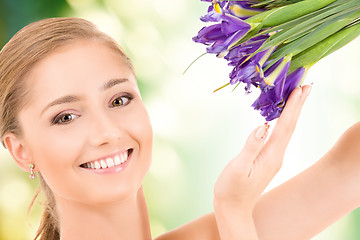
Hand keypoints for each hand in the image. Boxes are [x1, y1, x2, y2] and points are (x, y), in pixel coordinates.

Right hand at [214, 85, 311, 210]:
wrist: (233, 208)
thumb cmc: (231, 189)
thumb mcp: (239, 168)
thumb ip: (251, 146)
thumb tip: (263, 125)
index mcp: (271, 155)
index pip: (285, 126)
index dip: (292, 106)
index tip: (300, 89)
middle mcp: (276, 155)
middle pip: (290, 126)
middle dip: (298, 105)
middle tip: (307, 86)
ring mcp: (272, 157)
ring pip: (286, 130)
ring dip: (293, 112)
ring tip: (298, 96)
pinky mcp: (266, 159)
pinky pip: (279, 135)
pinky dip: (283, 121)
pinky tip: (281, 118)